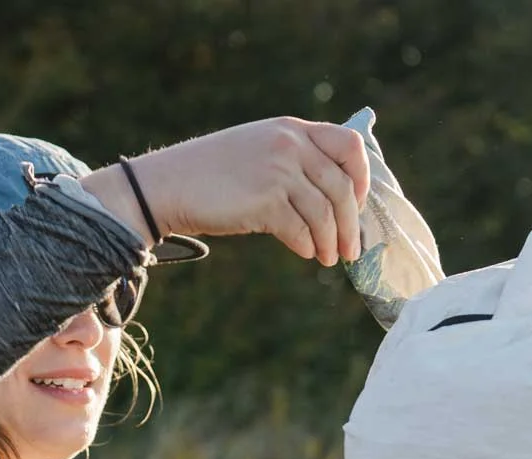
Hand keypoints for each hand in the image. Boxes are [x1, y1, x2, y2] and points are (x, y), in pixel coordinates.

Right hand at [84, 118, 369, 265]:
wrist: (169, 185)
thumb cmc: (214, 174)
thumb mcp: (259, 149)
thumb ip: (296, 160)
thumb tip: (339, 199)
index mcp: (291, 129)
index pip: (349, 145)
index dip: (362, 177)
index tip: (359, 203)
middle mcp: (289, 145)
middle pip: (342, 188)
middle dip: (351, 224)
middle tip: (351, 249)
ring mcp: (278, 171)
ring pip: (325, 214)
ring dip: (330, 242)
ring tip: (328, 258)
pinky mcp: (266, 200)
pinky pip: (301, 229)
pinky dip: (307, 245)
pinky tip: (306, 253)